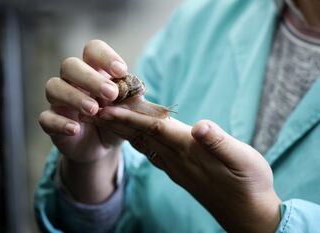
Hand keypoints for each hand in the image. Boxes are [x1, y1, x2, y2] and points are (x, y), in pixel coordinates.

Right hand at [38, 40, 127, 202]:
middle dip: (90, 77)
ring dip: (74, 97)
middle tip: (111, 94)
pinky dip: (60, 123)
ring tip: (93, 110)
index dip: (105, 56)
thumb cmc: (115, 119)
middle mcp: (73, 81)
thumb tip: (136, 89)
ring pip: (53, 87)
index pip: (92, 50)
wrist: (102, 147)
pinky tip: (75, 129)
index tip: (121, 71)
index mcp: (94, 71)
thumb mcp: (129, 109)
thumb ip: (132, 98)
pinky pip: (46, 118)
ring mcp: (59, 101)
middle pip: (70, 65)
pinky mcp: (51, 122)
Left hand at [92, 106, 280, 232]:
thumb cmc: (250, 184)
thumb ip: (219, 143)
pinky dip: (140, 141)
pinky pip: (153, 154)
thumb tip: (200, 126)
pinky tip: (136, 138)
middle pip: (142, 136)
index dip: (131, 117)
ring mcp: (177, 169)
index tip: (108, 108)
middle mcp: (178, 160)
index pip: (154, 129)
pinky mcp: (181, 174)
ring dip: (125, 131)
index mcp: (190, 151)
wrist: (248, 214)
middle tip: (96, 109)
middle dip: (119, 122)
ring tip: (109, 120)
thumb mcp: (243, 160)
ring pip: (145, 145)